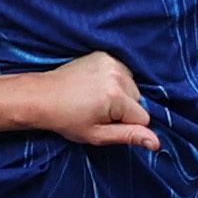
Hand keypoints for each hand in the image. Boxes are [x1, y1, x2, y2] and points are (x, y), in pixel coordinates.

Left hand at [26, 52, 158, 150]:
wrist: (41, 97)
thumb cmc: (66, 120)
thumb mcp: (98, 134)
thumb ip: (129, 136)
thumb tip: (156, 143)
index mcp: (116, 96)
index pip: (143, 117)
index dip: (127, 125)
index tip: (105, 123)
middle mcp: (117, 74)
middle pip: (139, 99)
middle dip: (124, 109)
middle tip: (98, 111)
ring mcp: (110, 61)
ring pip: (132, 86)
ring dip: (121, 94)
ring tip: (96, 99)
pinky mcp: (104, 54)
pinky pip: (123, 72)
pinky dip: (115, 80)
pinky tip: (96, 86)